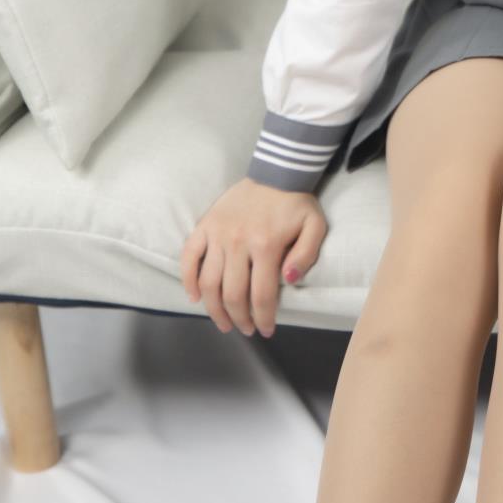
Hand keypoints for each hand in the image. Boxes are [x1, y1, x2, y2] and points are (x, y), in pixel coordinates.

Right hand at [180, 178, 327, 337]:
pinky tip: (194, 297)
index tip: (266, 331)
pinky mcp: (205, 225)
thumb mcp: (315, 227)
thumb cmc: (296, 203)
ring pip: (209, 282)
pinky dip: (188, 279)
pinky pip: (189, 256)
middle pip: (233, 294)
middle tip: (246, 330)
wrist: (275, 172)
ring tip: (223, 323)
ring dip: (214, 309)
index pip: (261, 295)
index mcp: (266, 245)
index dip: (263, 318)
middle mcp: (238, 242)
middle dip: (240, 319)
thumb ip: (306, 255)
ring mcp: (218, 234)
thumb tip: (289, 280)